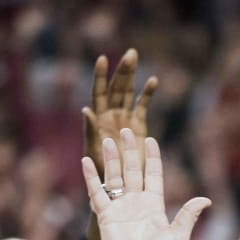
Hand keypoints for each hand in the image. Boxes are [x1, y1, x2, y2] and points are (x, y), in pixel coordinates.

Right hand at [81, 129, 210, 239]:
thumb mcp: (179, 236)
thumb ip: (188, 215)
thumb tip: (206, 200)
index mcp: (154, 204)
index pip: (153, 175)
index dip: (151, 158)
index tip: (150, 140)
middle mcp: (136, 202)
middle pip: (132, 170)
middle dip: (130, 151)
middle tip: (127, 130)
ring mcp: (120, 207)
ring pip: (114, 176)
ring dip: (112, 158)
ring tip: (109, 139)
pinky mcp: (106, 215)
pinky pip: (97, 192)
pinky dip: (91, 177)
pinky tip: (87, 161)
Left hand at [83, 49, 157, 174]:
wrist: (116, 185)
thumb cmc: (100, 172)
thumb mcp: (93, 151)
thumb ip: (90, 131)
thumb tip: (86, 110)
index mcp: (98, 119)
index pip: (99, 93)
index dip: (100, 76)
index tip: (102, 59)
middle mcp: (110, 115)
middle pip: (116, 88)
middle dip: (122, 70)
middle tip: (130, 53)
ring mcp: (124, 119)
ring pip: (128, 92)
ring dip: (131, 75)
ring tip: (134, 56)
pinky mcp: (137, 126)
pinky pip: (142, 105)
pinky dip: (147, 93)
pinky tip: (153, 81)